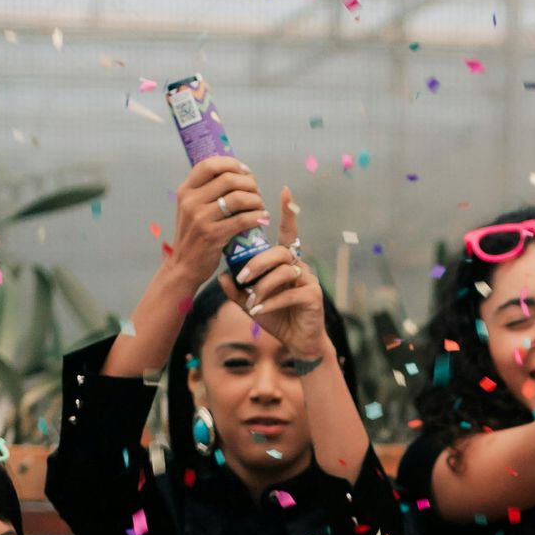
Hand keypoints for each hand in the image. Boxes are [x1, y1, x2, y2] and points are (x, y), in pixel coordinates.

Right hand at [168, 152, 266, 288]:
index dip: (232, 164)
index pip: (210, 165)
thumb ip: (206, 191)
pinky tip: (262, 218)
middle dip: (249, 184)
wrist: (183, 266)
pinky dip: (257, 217)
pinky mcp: (213, 235)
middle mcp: (191, 201)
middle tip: (257, 193)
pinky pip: (243, 219)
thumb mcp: (191, 209)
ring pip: (238, 198)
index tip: (245, 172)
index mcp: (186, 190)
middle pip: (229, 179)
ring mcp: (201, 218)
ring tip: (260, 206)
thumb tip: (236, 173)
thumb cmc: (193, 235)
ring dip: (256, 200)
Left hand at [223, 189, 326, 358]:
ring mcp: (309, 280)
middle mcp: (300, 266)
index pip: (289, 232)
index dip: (288, 212)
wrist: (299, 343)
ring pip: (285, 271)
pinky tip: (259, 311)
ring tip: (252, 300)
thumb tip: (221, 275)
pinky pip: (290, 292)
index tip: (285, 190)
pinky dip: (272, 302)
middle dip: (258, 263)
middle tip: (242, 277)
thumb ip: (237, 290)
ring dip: (264, 285)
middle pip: (279, 252)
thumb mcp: (251, 303)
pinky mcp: (313, 296)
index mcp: (286, 263)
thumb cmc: (276, 318)